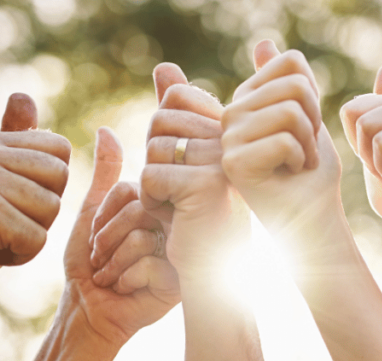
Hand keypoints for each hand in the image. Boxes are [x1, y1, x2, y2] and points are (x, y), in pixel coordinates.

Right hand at [0, 94, 70, 301]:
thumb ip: (14, 141)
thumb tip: (23, 95)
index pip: (60, 150)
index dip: (50, 185)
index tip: (15, 201)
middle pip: (60, 177)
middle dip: (45, 211)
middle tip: (7, 223)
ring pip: (51, 208)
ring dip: (33, 234)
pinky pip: (37, 236)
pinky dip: (22, 254)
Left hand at [61, 128, 179, 344]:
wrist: (88, 311)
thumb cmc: (89, 264)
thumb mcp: (92, 213)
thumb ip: (105, 174)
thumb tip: (105, 130)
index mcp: (159, 208)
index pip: (134, 188)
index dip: (106, 213)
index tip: (97, 235)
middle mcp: (176, 228)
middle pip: (139, 211)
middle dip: (106, 237)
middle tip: (99, 258)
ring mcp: (180, 255)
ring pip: (142, 237)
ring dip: (112, 260)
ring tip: (110, 275)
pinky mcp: (180, 283)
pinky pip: (149, 265)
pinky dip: (125, 279)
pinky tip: (125, 289)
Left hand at [140, 63, 249, 284]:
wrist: (211, 273)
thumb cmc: (193, 219)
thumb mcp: (180, 160)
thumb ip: (176, 112)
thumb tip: (164, 67)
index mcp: (229, 129)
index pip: (175, 98)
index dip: (163, 132)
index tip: (180, 167)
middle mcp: (231, 140)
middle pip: (159, 122)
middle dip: (154, 161)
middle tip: (177, 193)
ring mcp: (221, 160)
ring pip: (153, 150)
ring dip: (151, 185)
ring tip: (178, 208)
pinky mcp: (205, 184)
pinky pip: (149, 178)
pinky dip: (150, 203)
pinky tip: (175, 221)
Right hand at [220, 41, 342, 245]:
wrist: (309, 221)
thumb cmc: (311, 176)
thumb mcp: (305, 119)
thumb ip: (287, 82)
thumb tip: (265, 44)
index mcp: (244, 100)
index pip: (291, 64)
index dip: (314, 95)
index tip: (305, 129)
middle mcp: (229, 115)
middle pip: (295, 87)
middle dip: (314, 121)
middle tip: (303, 151)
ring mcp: (227, 139)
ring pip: (291, 112)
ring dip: (309, 143)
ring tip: (297, 162)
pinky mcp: (233, 163)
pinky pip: (286, 140)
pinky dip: (302, 160)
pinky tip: (289, 175)